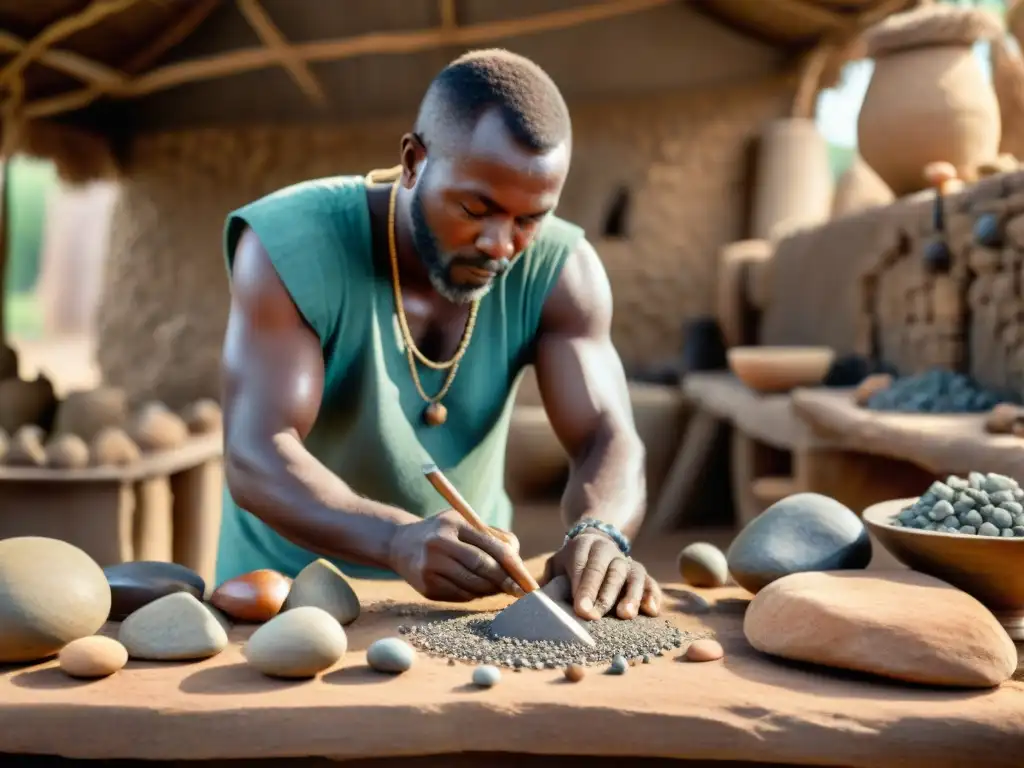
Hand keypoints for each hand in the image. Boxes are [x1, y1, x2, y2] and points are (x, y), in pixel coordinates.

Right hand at [388, 509, 523, 601]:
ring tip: (499, 588)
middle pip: (482, 567)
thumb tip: (516, 560)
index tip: (526, 578)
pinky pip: (460, 596)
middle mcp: (439, 545)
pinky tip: (478, 589)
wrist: (399, 544)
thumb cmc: (442, 531)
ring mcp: (430, 568)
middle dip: (504, 581)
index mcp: (453, 524)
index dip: (512, 565)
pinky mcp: (426, 588)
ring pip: (472, 586)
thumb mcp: (463, 522)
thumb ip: (493, 536)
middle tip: (519, 590)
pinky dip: (474, 595)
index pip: (490, 546)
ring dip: (491, 590)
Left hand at [541, 530, 660, 620]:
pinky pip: (650, 582)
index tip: (581, 610)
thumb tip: (535, 601)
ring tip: (625, 615)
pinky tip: (651, 611)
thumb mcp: (556, 565)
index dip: (583, 588)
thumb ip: (549, 580)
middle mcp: (608, 550)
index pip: (583, 566)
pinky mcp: (640, 572)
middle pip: (608, 571)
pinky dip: (652, 595)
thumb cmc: (571, 564)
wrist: (594, 544)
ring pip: (632, 574)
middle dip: (602, 595)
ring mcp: (626, 560)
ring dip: (630, 595)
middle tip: (595, 617)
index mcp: (584, 546)